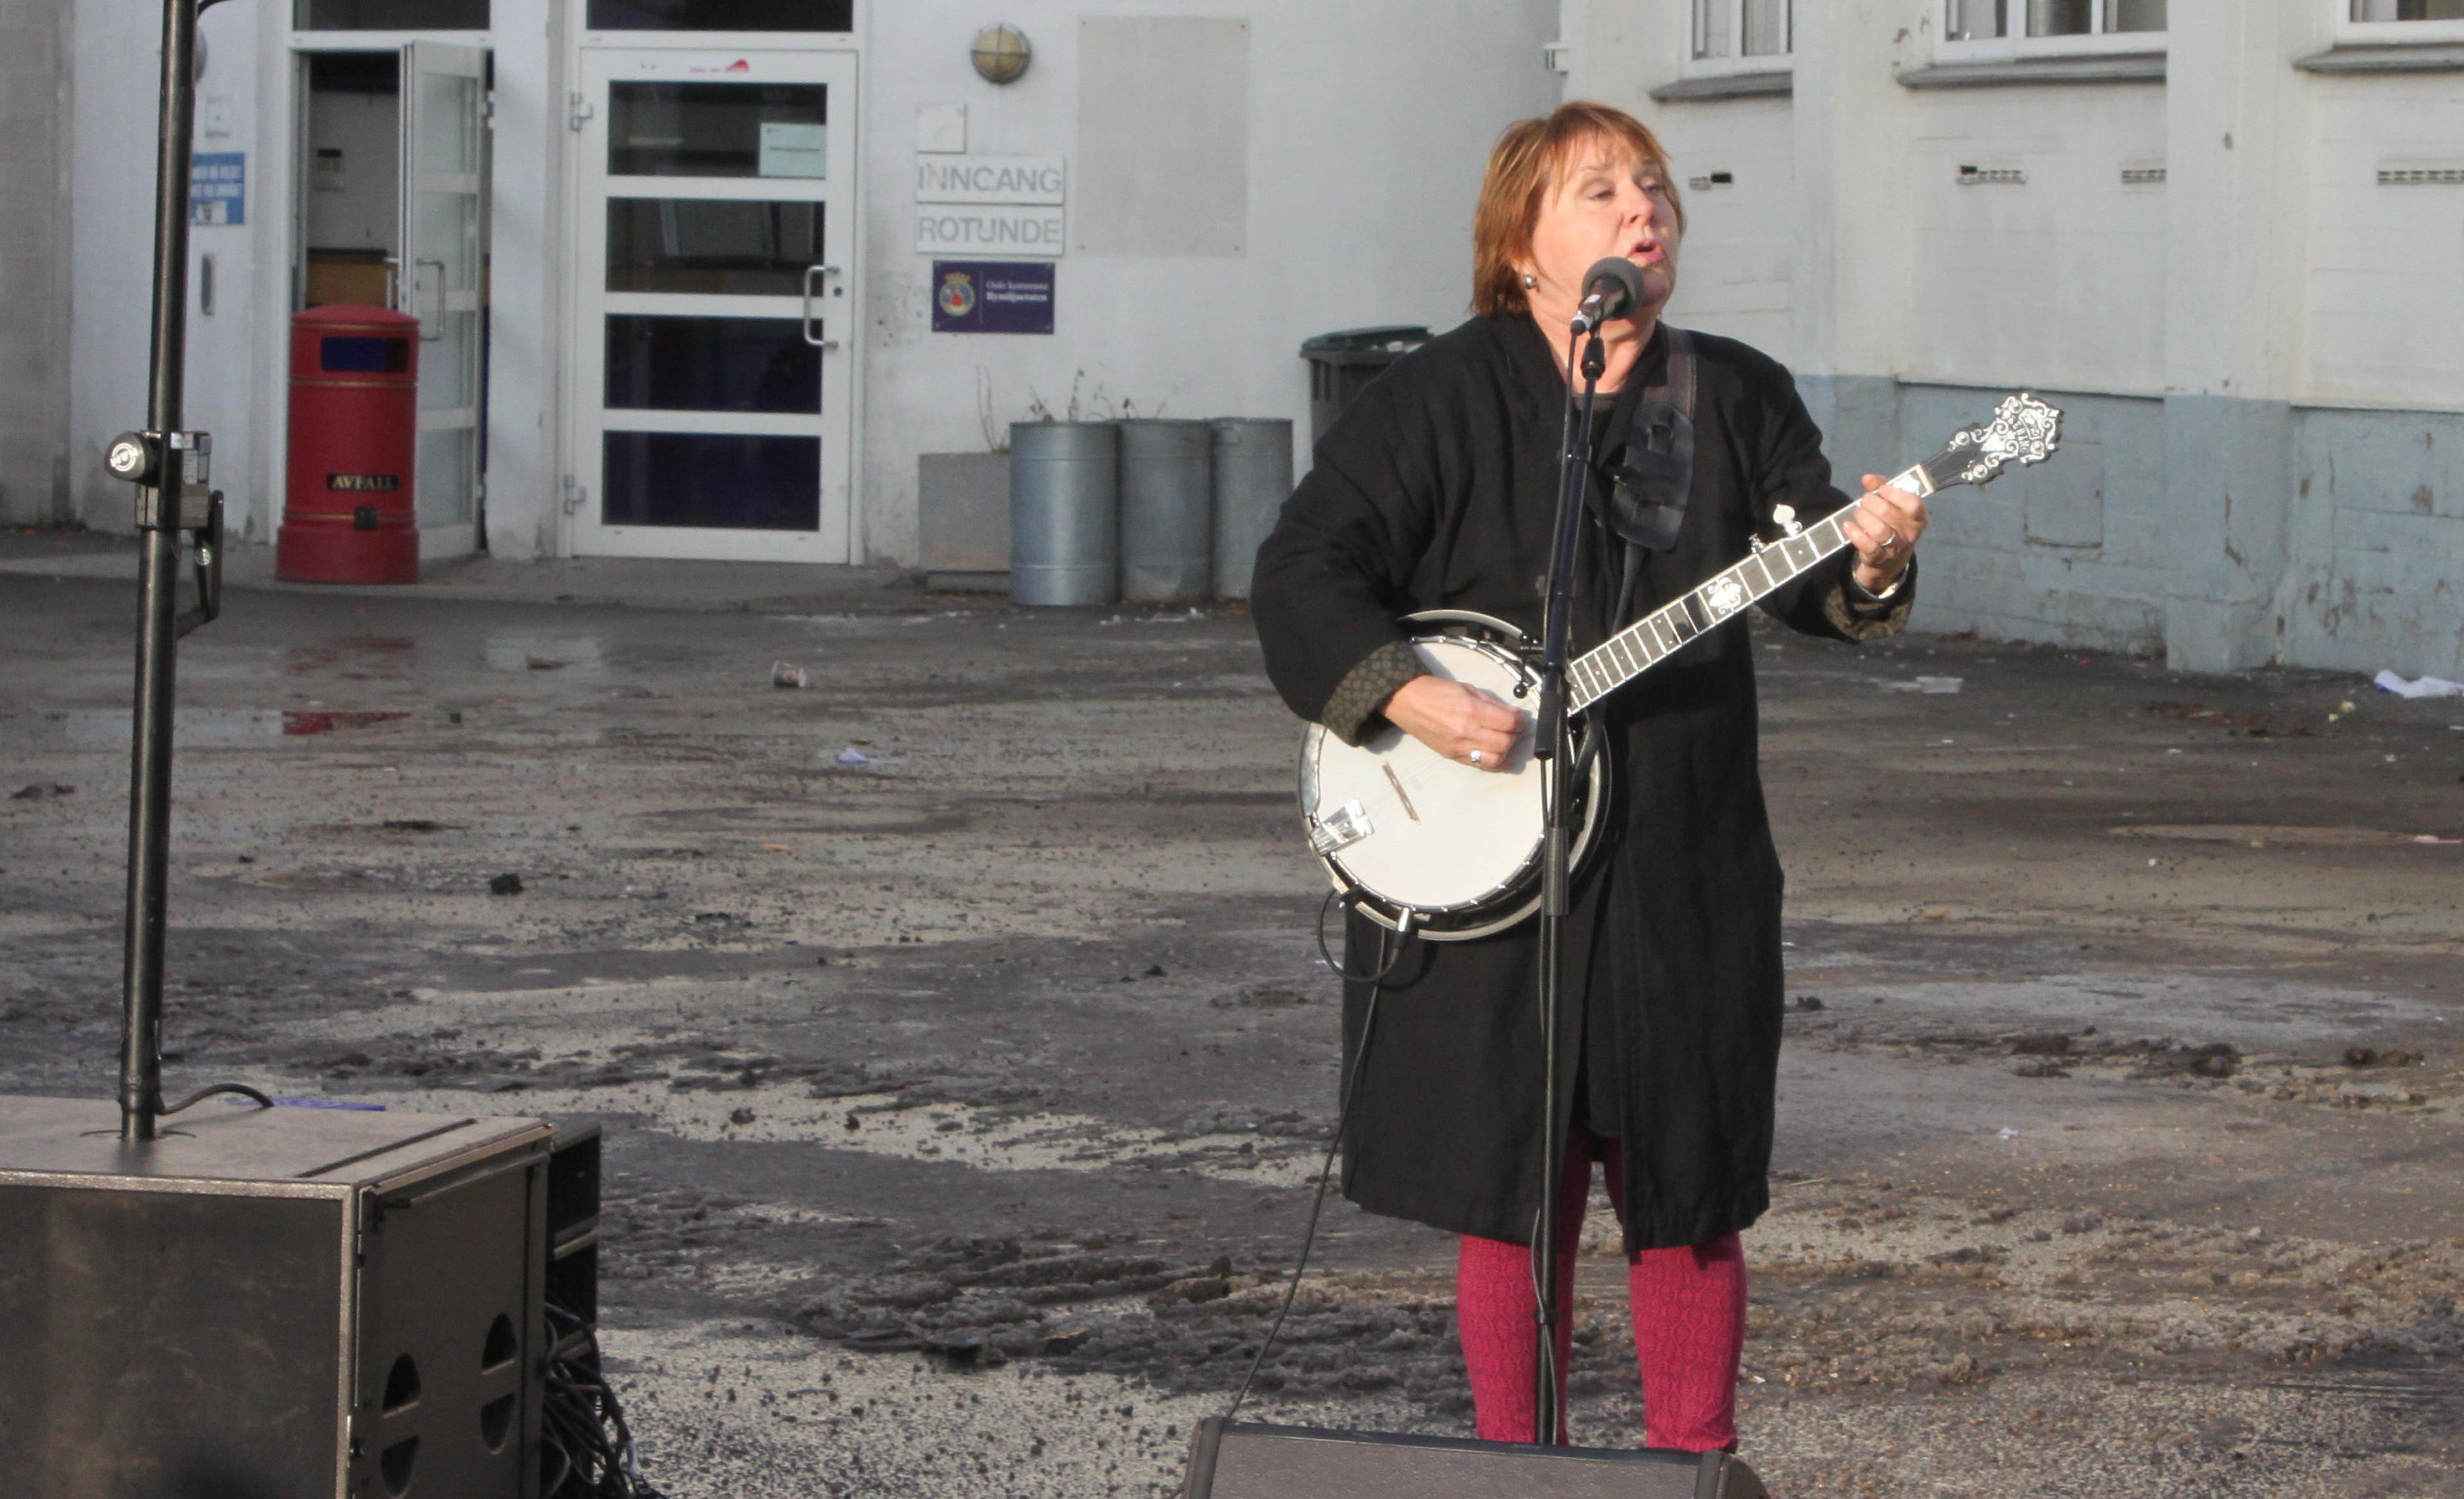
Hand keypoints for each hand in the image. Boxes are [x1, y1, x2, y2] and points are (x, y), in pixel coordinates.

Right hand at [1383, 676, 1524, 772]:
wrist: (1407, 700)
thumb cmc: (1436, 691)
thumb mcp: (1468, 689)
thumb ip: (1493, 703)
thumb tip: (1514, 714)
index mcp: (1472, 711)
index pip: (1509, 723)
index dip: (1521, 721)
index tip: (1520, 718)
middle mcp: (1467, 732)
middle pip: (1505, 743)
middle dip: (1514, 735)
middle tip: (1513, 728)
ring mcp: (1459, 747)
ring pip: (1496, 758)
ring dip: (1505, 749)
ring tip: (1503, 740)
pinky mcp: (1452, 756)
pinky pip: (1480, 765)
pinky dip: (1495, 763)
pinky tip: (1502, 758)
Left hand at [1841, 475, 1927, 594]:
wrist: (1888, 562)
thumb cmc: (1891, 525)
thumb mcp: (1891, 505)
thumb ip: (1881, 487)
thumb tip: (1868, 478)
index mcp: (1918, 518)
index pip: (1913, 504)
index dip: (1895, 493)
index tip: (1882, 489)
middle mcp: (1909, 534)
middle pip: (1888, 513)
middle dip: (1871, 501)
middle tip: (1866, 500)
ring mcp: (1895, 548)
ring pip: (1878, 530)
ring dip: (1863, 516)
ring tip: (1858, 512)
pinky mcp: (1879, 559)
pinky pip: (1868, 546)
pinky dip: (1855, 533)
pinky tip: (1848, 525)